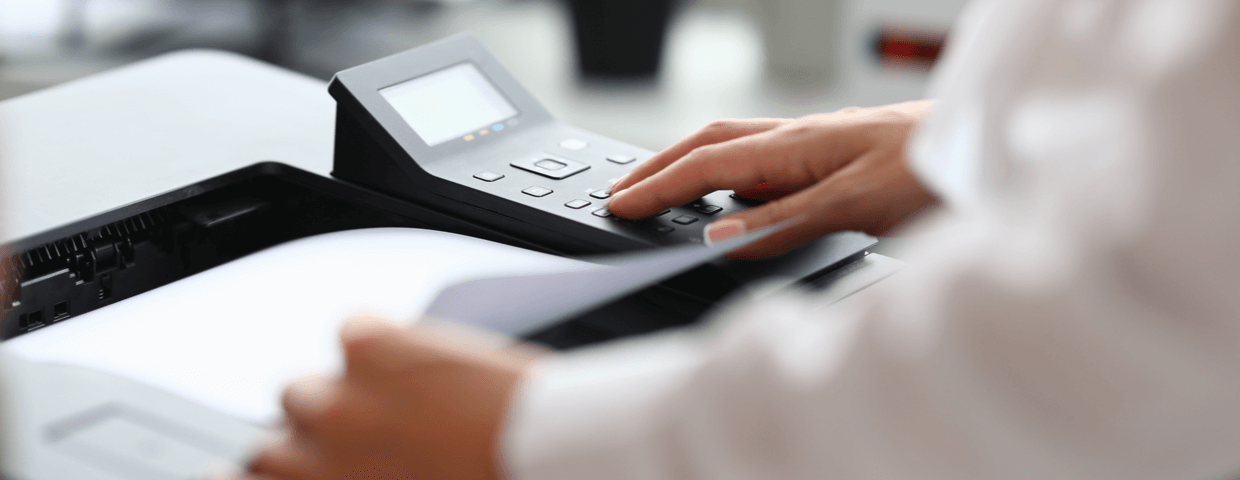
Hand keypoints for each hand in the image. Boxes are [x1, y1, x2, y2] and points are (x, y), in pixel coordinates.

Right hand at [242, 318, 540, 479]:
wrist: (545, 455)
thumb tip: (348, 472)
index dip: (249, 478)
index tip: (249, 475)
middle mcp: (316, 452)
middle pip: (270, 441)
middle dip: (311, 439)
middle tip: (366, 439)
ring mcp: (337, 399)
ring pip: (302, 388)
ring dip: (341, 393)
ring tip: (405, 402)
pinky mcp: (368, 345)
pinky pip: (354, 332)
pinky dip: (385, 343)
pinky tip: (426, 363)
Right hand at [607, 101, 938, 258]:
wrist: (984, 150)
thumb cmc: (931, 169)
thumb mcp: (853, 206)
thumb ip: (783, 223)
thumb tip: (720, 240)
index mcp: (794, 144)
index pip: (706, 166)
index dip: (658, 188)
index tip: (622, 206)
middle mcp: (798, 138)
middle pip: (709, 144)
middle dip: (659, 166)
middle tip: (623, 191)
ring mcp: (815, 145)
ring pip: (734, 147)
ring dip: (690, 166)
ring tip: (661, 190)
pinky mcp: (833, 157)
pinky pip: (764, 161)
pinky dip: (730, 175)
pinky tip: (734, 197)